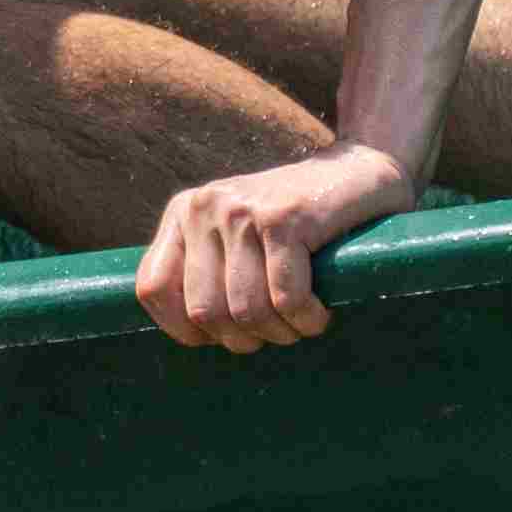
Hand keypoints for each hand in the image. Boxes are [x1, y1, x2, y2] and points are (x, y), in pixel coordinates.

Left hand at [135, 145, 418, 353]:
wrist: (359, 172)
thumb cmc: (296, 223)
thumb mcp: (234, 236)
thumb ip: (203, 270)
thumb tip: (189, 332)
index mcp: (182, 213)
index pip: (152, 289)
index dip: (184, 329)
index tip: (222, 334)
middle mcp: (204, 207)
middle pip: (205, 313)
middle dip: (246, 338)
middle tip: (276, 329)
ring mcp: (243, 210)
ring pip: (247, 312)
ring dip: (282, 332)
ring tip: (301, 320)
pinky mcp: (285, 218)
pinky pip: (286, 299)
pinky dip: (307, 319)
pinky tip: (319, 311)